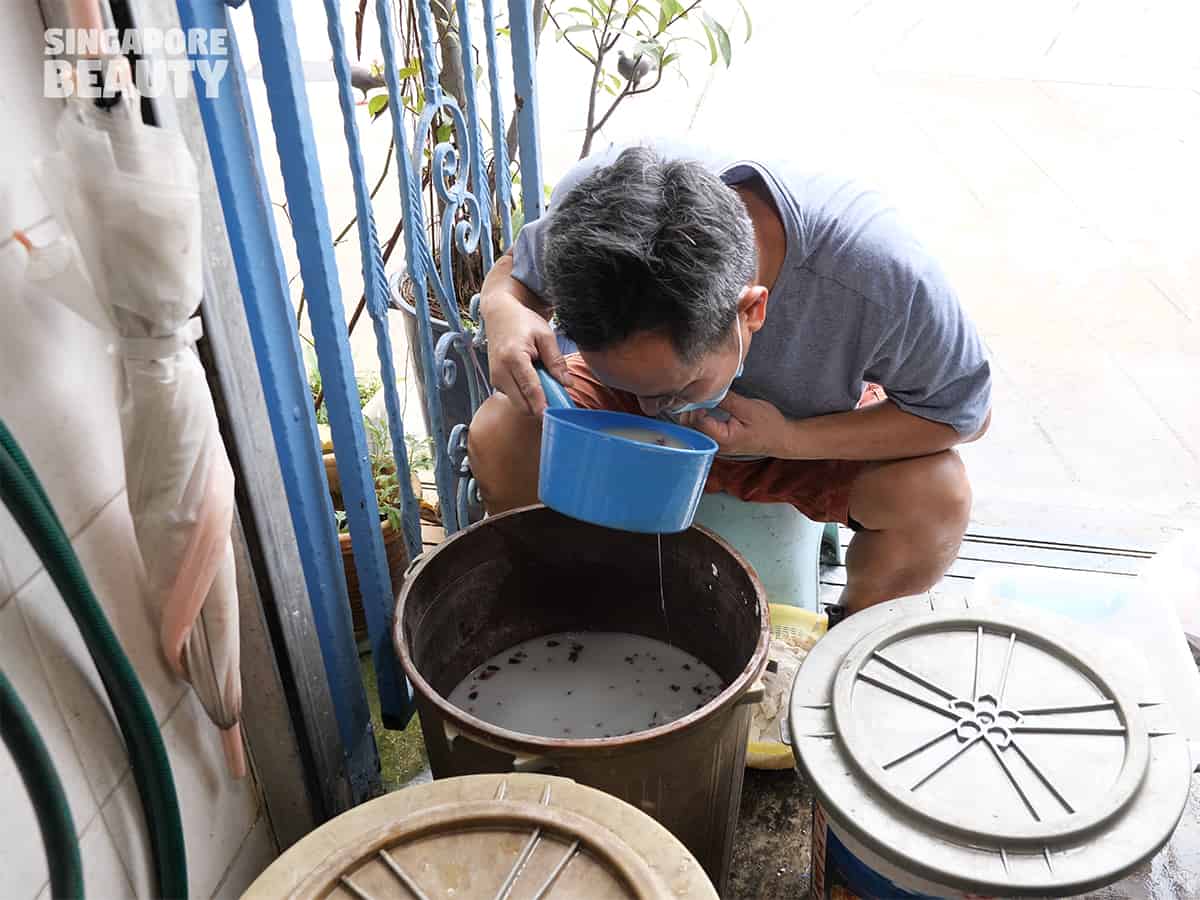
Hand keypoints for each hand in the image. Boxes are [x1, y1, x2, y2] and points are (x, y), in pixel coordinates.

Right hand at [481, 286, 571, 415]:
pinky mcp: (495, 382)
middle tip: (557, 398)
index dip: (544, 406)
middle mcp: (500, 371)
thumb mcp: (545, 335)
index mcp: (514, 357)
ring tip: (543, 383)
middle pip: (523, 405)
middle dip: (540, 407)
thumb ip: (556, 360)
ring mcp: (495, 378)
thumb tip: (567, 383)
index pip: (531, 389)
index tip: (557, 416)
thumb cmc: (523, 322)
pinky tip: (532, 380)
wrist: (499, 315)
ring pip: (519, 404)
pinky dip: (525, 396)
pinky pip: (514, 398)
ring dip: (533, 402)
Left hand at [681, 391, 791, 457]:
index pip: (697, 421)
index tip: (703, 392)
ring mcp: (714, 445)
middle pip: (689, 428)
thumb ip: (725, 400)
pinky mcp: (716, 441)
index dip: (695, 404)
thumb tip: (706, 390)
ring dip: (692, 413)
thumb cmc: (768, 425)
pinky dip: (697, 418)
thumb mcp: (748, 407)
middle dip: (689, 409)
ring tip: (701, 398)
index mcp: (723, 439)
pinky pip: (699, 430)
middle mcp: (715, 446)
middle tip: (698, 392)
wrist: (781, 438)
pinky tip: (703, 407)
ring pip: (691, 430)